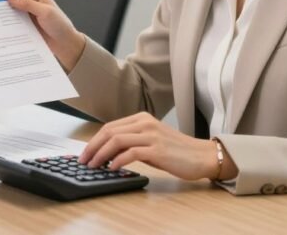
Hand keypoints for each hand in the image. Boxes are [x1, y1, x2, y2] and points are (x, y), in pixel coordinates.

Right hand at [6, 0, 85, 70]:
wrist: (65, 44)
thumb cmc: (60, 25)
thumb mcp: (45, 12)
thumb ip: (27, 4)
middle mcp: (30, 2)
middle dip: (1, 0)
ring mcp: (26, 14)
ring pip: (11, 11)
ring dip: (3, 13)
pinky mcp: (24, 26)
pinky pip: (13, 23)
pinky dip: (6, 24)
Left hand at [79, 112, 227, 180]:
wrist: (202, 156)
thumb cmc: (176, 151)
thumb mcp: (151, 141)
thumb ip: (131, 142)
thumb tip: (107, 153)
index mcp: (141, 118)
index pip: (110, 127)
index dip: (94, 140)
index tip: (85, 153)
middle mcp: (145, 123)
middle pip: (109, 132)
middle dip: (92, 147)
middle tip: (84, 161)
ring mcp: (151, 135)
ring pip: (116, 140)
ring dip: (101, 154)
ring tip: (94, 166)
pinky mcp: (157, 149)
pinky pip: (130, 153)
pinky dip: (117, 161)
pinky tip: (112, 169)